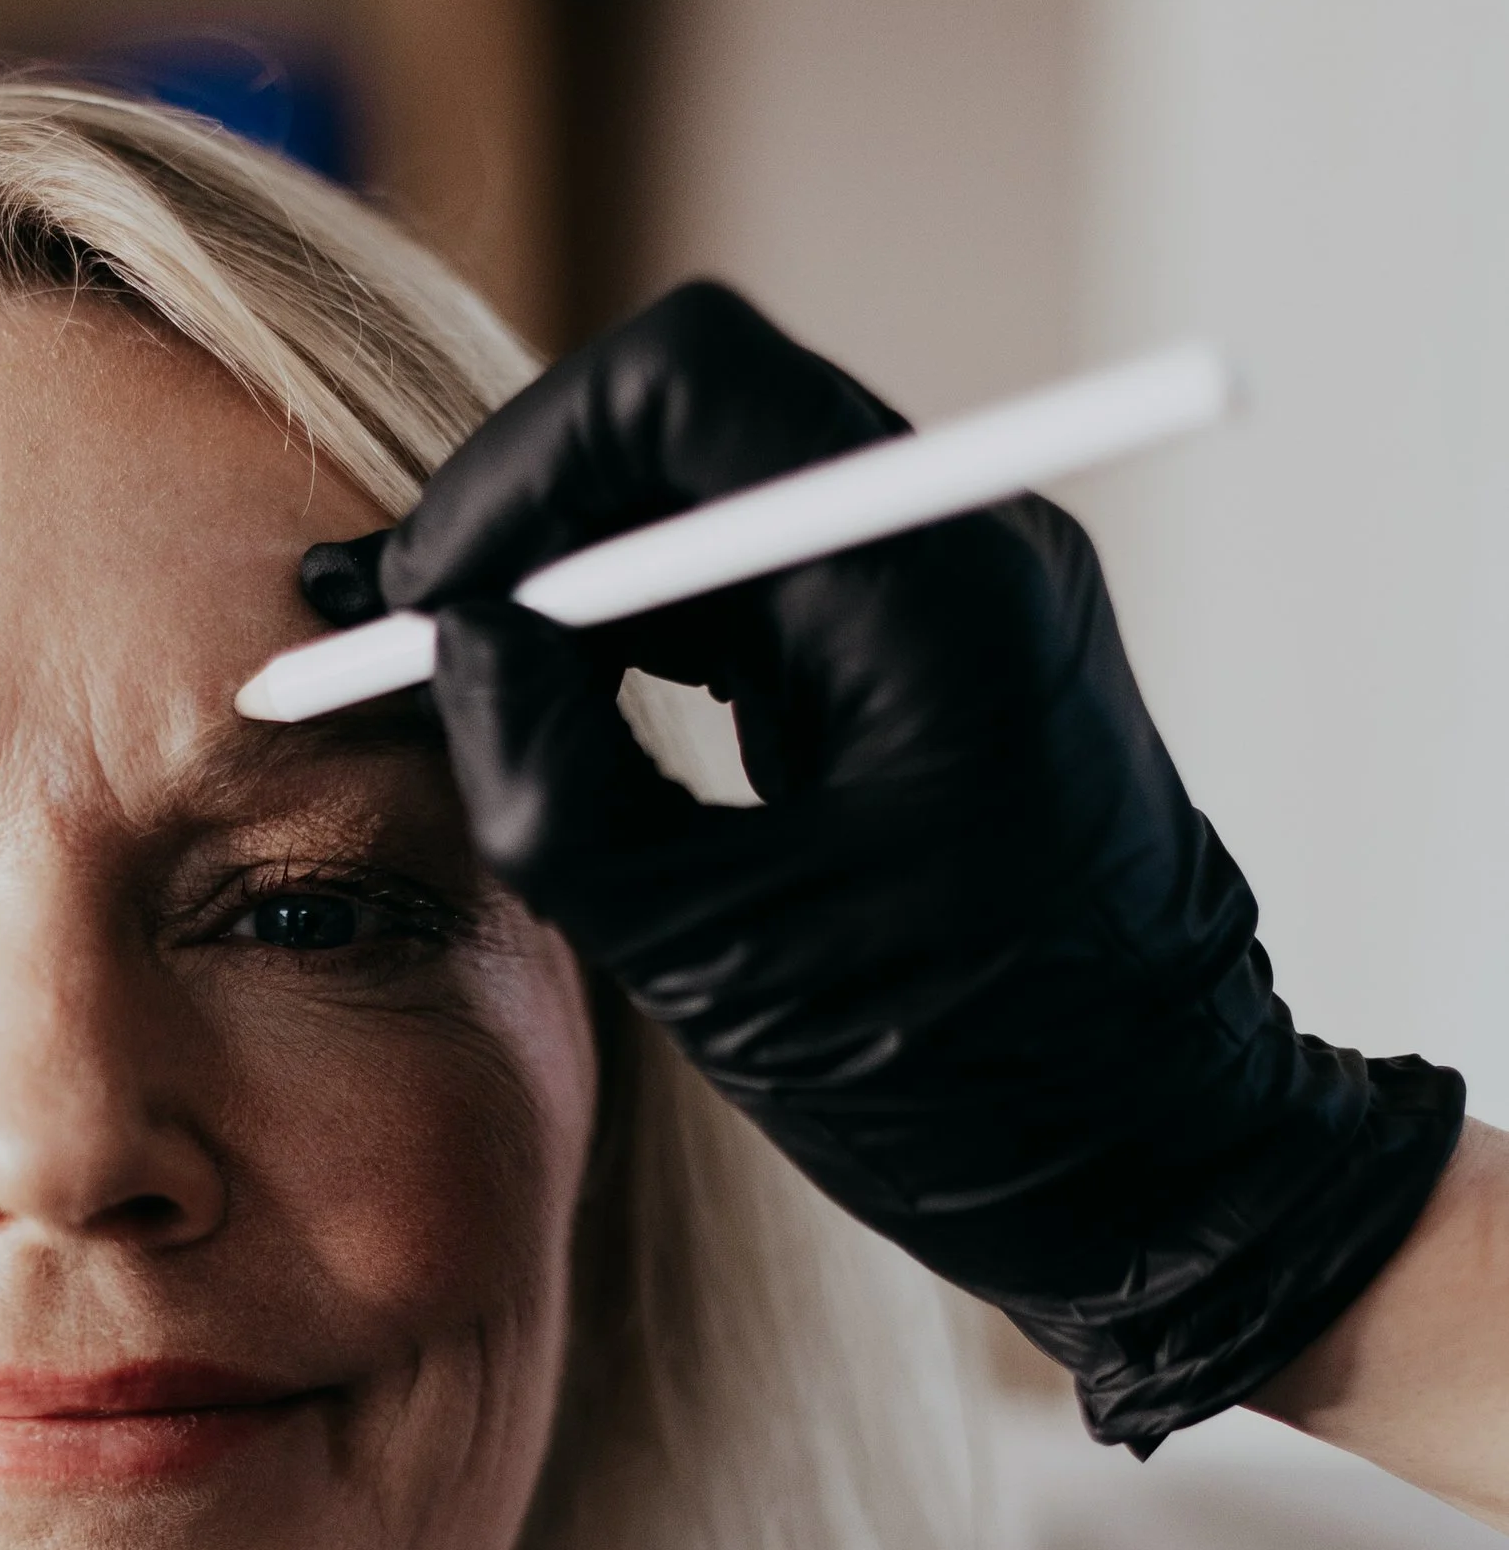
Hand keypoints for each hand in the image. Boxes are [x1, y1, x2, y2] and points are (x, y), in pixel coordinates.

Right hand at [300, 283, 1462, 1452]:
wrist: (1166, 1162)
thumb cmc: (973, 1085)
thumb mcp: (710, 952)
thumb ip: (557, 780)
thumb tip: (456, 635)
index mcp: (929, 589)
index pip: (682, 387)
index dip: (516, 470)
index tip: (420, 598)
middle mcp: (959, 547)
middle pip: (688, 423)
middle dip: (524, 518)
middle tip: (384, 635)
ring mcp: (957, 595)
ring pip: (711, 500)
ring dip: (571, 576)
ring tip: (440, 678)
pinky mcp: (938, 660)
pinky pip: (758, 589)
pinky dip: (641, 632)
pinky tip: (548, 708)